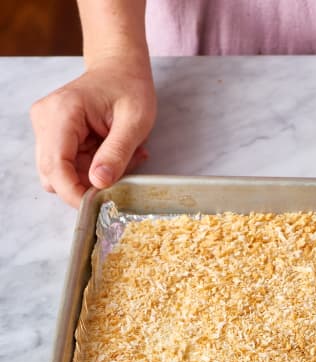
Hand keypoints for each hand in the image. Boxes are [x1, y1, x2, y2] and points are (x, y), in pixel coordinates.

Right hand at [30, 60, 156, 206]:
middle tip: (123, 173)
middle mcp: (45, 120)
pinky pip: (69, 164)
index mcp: (62, 113)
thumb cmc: (129, 87)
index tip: (97, 207)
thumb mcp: (135, 122)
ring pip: (61, 173)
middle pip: (53, 173)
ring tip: (123, 158)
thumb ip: (117, 153)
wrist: (120, 67)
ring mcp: (46, 127)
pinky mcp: (54, 134)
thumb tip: (98, 184)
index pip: (56, 166)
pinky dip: (92, 167)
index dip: (73, 193)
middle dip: (87, 184)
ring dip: (92, 176)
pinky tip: (114, 153)